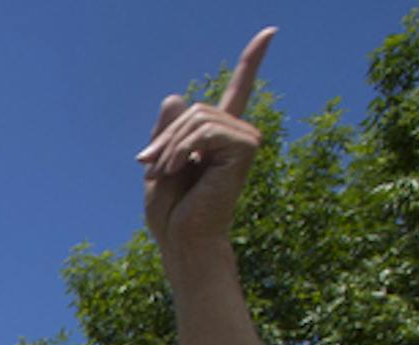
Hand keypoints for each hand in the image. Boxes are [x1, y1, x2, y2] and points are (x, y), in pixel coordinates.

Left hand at [137, 27, 272, 249]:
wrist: (182, 239)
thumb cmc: (171, 212)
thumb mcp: (159, 164)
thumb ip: (167, 132)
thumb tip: (176, 96)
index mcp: (218, 137)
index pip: (239, 89)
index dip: (253, 60)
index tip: (270, 32)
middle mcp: (237, 134)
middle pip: (195, 109)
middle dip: (166, 137)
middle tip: (148, 166)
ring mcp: (245, 140)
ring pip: (198, 119)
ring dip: (170, 147)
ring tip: (162, 173)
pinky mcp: (246, 148)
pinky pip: (206, 131)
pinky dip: (183, 149)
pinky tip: (177, 170)